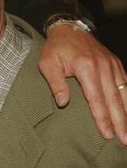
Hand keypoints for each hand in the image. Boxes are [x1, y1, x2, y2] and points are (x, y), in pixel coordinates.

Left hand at [39, 22, 126, 144]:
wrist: (69, 28)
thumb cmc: (56, 48)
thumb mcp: (48, 63)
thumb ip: (55, 83)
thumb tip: (63, 103)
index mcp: (86, 67)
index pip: (96, 98)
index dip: (102, 118)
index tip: (107, 134)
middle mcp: (103, 66)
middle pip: (114, 99)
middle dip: (120, 121)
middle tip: (124, 140)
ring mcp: (112, 64)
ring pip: (123, 92)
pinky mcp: (116, 63)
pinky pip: (125, 83)